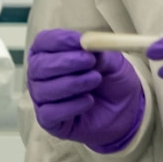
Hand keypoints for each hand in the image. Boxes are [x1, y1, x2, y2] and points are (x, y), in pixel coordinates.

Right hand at [27, 28, 145, 152]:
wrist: (123, 112)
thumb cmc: (112, 81)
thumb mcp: (113, 62)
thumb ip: (100, 53)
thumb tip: (88, 45)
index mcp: (51, 53)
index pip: (43, 42)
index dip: (59, 41)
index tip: (80, 41)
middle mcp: (41, 75)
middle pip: (38, 66)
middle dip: (65, 62)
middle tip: (90, 61)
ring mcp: (42, 99)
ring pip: (43, 89)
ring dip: (72, 83)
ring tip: (95, 80)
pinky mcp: (48, 120)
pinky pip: (50, 112)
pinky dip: (71, 106)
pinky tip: (89, 101)